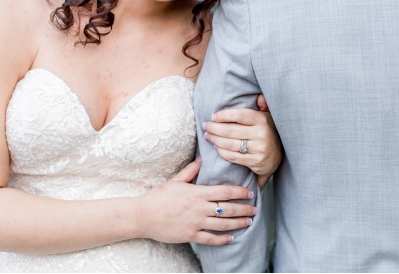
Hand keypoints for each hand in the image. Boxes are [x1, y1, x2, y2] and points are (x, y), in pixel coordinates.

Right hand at [137, 158, 256, 245]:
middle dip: (244, 209)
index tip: (250, 193)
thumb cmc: (158, 197)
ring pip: (223, 224)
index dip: (240, 193)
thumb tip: (201, 159)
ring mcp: (196, 223)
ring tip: (249, 222)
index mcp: (198, 193)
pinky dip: (222, 239)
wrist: (143, 215)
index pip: (225, 192)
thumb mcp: (175, 181)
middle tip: (255, 209)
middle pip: (228, 209)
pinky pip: (210, 239)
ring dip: (238, 223)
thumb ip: (190, 171)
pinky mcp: (190, 235)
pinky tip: (231, 238)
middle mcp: (200, 208)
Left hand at [203, 94, 282, 187]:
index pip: (240, 115)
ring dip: (215, 140)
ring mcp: (259, 149)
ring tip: (208, 136)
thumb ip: (263, 106)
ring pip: (230, 144)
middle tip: (206, 126)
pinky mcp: (256, 162)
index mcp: (262, 120)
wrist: (278, 157)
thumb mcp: (268, 117)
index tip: (213, 116)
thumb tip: (259, 96)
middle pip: (231, 130)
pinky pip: (233, 157)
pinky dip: (222, 152)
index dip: (224, 115)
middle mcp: (261, 134)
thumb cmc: (268, 132)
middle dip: (214, 128)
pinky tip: (216, 147)